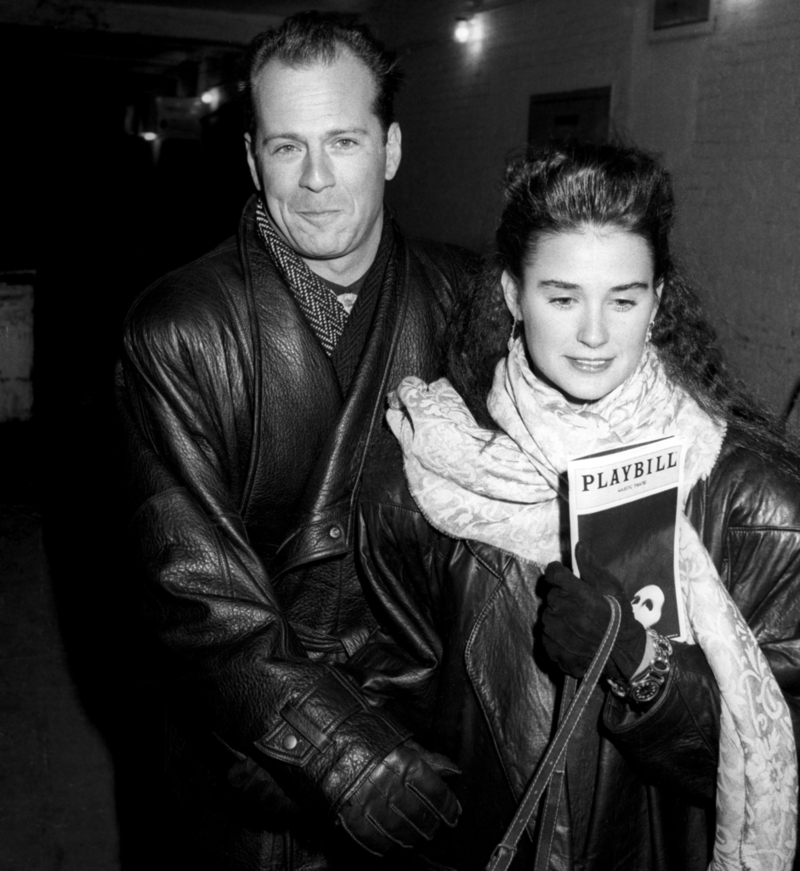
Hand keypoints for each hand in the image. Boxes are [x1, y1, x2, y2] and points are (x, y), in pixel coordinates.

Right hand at [337, 739, 460, 854]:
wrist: (324, 739)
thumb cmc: (364, 734)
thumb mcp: (399, 740)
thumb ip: (428, 758)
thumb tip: (454, 771)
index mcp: (404, 764)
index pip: (436, 794)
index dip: (448, 806)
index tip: (453, 813)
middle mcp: (390, 786)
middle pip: (421, 817)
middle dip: (432, 824)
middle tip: (434, 826)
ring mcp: (370, 805)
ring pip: (402, 833)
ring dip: (413, 837)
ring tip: (416, 836)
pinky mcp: (352, 818)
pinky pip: (376, 841)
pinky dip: (387, 845)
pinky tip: (392, 842)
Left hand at [541, 541, 645, 680]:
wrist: (626, 654)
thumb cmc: (620, 617)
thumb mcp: (612, 587)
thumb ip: (591, 567)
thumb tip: (578, 546)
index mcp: (579, 594)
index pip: (553, 573)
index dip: (558, 573)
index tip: (564, 577)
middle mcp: (564, 612)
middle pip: (551, 595)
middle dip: (562, 596)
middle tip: (578, 604)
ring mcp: (558, 634)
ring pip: (547, 616)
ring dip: (557, 616)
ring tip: (575, 622)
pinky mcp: (555, 651)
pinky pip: (546, 638)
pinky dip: (555, 636)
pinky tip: (571, 637)